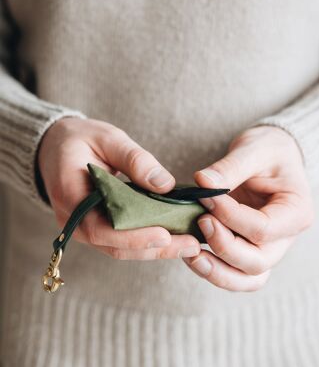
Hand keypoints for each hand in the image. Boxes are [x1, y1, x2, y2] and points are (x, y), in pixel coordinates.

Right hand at [38, 117, 200, 259]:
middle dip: (155, 249)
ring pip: (120, 249)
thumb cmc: (80, 138)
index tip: (165, 234)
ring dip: (155, 250)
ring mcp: (84, 227)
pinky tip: (174, 237)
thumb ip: (134, 159)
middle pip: (115, 246)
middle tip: (192, 245)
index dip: (133, 236)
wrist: (55, 146)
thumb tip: (165, 184)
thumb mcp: (107, 138)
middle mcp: (74, 220)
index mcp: (70, 195)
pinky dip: (147, 241)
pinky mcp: (96, 227)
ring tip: (191, 245)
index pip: (100, 229)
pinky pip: (121, 241)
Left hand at [182, 126, 313, 290]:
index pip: (263, 228)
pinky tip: (193, 254)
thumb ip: (230, 167)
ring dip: (217, 271)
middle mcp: (286, 237)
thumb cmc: (268, 150)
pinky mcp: (250, 249)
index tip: (205, 196)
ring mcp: (269, 247)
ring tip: (191, 255)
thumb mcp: (253, 149)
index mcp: (297, 211)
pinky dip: (215, 270)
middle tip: (200, 221)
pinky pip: (235, 272)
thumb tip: (202, 182)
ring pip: (247, 278)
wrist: (271, 154)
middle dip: (224, 247)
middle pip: (257, 262)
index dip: (230, 216)